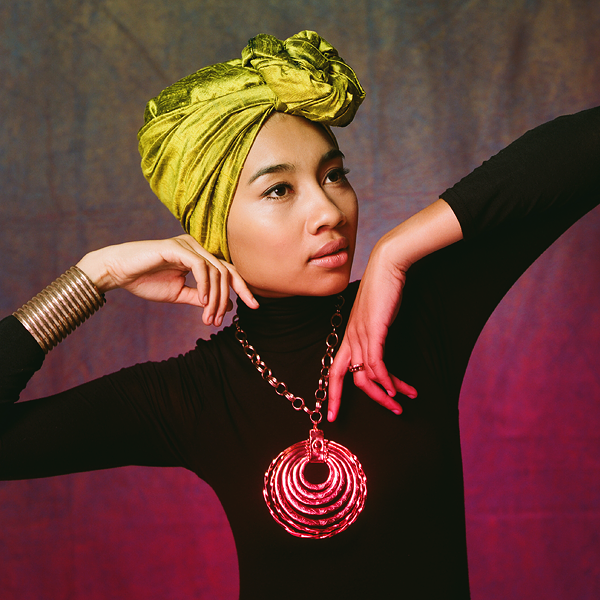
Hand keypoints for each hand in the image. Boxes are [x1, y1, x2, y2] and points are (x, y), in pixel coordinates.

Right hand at [77, 235, 257, 325]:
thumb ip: (202, 298)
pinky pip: (200, 266)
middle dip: (231, 297)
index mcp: (199, 257)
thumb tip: (228, 305)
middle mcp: (197, 248)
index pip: (229, 271)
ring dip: (215, 298)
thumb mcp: (179, 294)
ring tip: (208, 317)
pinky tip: (203, 302)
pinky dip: (205, 286)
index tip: (254, 306)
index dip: (243, 288)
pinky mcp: (176, 247)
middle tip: (221, 321)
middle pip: (227, 271)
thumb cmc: (146, 281)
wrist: (118, 272)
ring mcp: (187, 245)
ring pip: (216, 271)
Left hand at [328, 237, 416, 420]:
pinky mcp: (374, 331)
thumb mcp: (375, 319)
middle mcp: (351, 338)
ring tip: (401, 403)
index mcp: (348, 337)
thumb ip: (374, 337)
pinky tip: (396, 389)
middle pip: (350, 379)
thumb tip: (378, 354)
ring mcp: (360, 335)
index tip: (332, 414)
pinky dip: (386, 380)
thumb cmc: (382, 292)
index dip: (333, 394)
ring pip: (367, 375)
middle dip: (369, 400)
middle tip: (390, 411)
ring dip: (386, 393)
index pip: (335, 371)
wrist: (386, 267)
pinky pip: (377, 363)